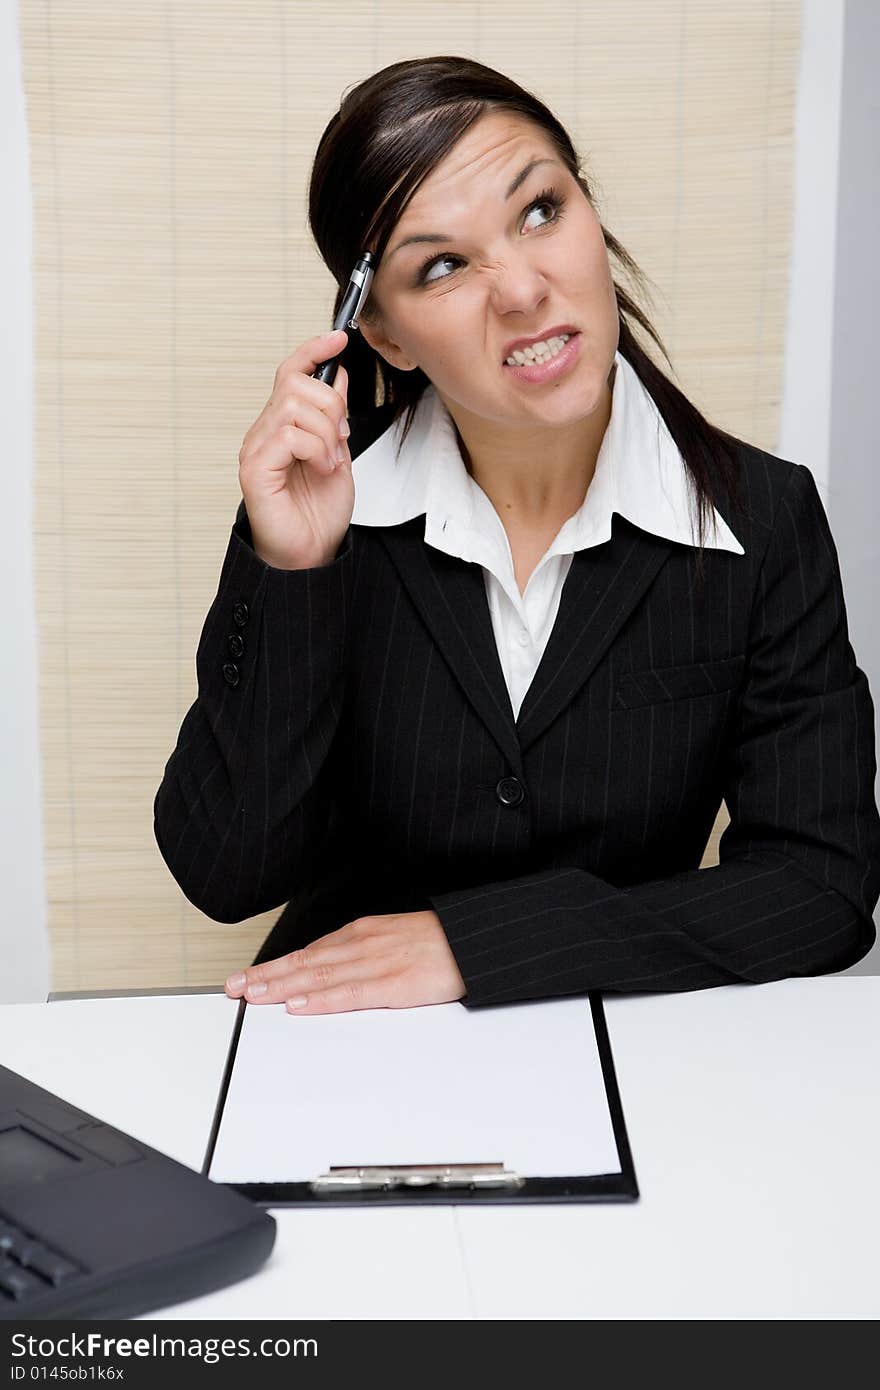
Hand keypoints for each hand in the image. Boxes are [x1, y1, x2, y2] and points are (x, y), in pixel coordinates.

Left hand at [224, 910, 466, 1013]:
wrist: (476, 940)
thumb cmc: (440, 943)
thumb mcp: (393, 939)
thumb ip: (362, 953)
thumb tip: (332, 971)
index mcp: (361, 934)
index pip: (308, 952)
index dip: (274, 966)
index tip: (247, 977)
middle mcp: (362, 944)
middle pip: (304, 963)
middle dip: (265, 976)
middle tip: (233, 989)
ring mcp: (376, 963)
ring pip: (318, 977)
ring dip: (281, 988)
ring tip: (251, 997)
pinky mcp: (394, 984)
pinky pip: (349, 994)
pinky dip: (320, 1000)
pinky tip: (298, 1005)